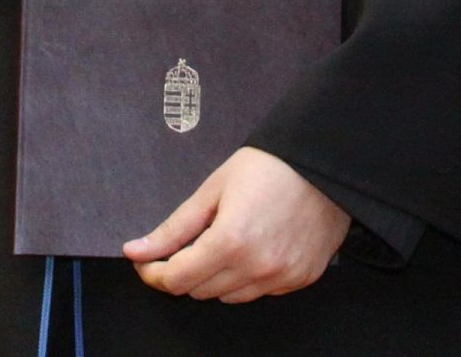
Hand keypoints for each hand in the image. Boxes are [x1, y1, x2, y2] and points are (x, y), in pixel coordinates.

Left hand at [125, 147, 349, 303]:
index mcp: (230, 242)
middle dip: (185, 270)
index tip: (146, 261)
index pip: (177, 280)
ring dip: (216, 277)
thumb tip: (134, 252)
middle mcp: (257, 267)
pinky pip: (261, 291)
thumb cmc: (268, 167)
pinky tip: (253, 247)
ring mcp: (281, 277)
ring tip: (226, 239)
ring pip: (229, 296)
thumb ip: (173, 228)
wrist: (325, 164)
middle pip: (200, 291)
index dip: (154, 273)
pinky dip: (248, 277)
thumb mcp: (212, 190)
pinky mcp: (300, 279)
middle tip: (189, 242)